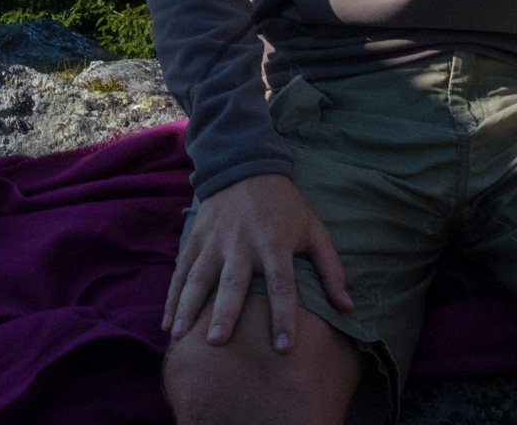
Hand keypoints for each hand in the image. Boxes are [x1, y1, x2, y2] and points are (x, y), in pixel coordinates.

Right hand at [163, 173, 352, 353]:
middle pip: (233, 281)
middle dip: (224, 312)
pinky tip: (169, 323)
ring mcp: (214, 240)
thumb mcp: (314, 229)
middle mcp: (242, 242)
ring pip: (199, 277)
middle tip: (217, 342)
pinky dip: (173, 296)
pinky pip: (182, 270)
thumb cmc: (284, 207)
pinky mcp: (196, 238)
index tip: (283, 348)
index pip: (281, 283)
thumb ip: (331, 269)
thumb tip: (348, 307)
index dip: (283, 315)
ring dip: (189, 306)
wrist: (244, 167)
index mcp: (274, 242)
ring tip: (181, 336)